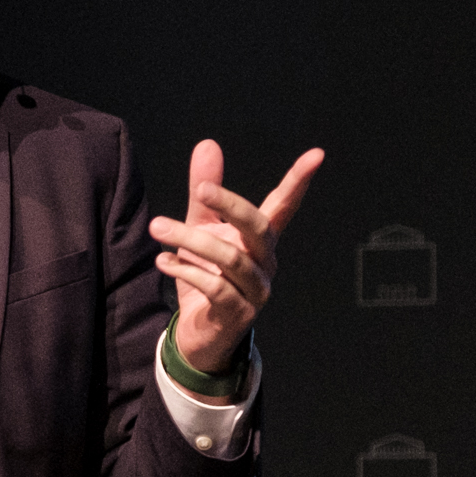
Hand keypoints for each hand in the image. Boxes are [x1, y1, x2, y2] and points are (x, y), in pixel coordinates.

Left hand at [150, 141, 325, 375]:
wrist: (197, 332)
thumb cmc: (205, 275)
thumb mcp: (200, 228)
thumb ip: (204, 193)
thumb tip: (207, 144)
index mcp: (261, 240)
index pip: (284, 205)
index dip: (299, 181)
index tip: (317, 155)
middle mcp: (265, 263)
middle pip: (259, 228)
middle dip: (231, 205)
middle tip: (202, 189)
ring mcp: (256, 290)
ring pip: (232, 259)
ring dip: (191, 240)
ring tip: (158, 227)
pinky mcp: (238, 313)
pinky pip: (216, 288)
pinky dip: (187, 271)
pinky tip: (164, 261)